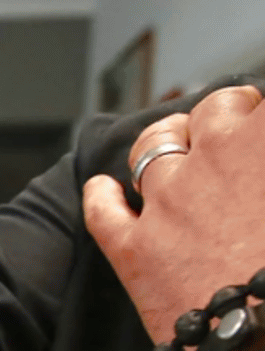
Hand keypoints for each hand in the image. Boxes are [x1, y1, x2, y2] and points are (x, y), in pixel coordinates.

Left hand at [83, 84, 264, 345]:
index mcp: (264, 140)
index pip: (264, 102)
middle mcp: (213, 157)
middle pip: (213, 109)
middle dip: (230, 113)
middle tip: (243, 128)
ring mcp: (166, 202)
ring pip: (151, 146)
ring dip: (167, 140)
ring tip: (180, 145)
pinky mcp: (132, 249)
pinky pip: (102, 209)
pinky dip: (102, 195)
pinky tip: (105, 188)